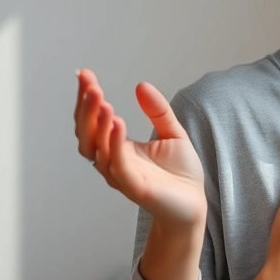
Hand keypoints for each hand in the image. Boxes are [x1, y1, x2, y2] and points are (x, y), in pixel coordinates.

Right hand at [73, 69, 206, 227]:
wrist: (194, 204)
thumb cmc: (180, 174)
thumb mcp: (172, 133)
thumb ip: (158, 111)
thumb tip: (141, 85)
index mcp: (118, 147)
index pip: (94, 120)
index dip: (87, 99)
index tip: (85, 75)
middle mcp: (113, 161)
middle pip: (86, 134)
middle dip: (85, 108)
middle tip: (90, 84)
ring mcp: (121, 174)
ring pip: (96, 149)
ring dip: (97, 124)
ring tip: (102, 100)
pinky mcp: (134, 187)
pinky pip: (118, 164)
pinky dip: (115, 143)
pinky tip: (118, 122)